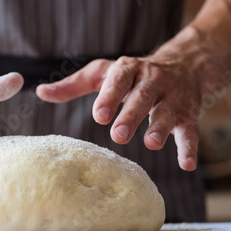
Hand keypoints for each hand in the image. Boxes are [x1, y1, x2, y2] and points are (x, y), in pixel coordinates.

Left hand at [36, 53, 200, 170]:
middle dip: (131, 115)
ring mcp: (172, 97)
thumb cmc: (132, 74)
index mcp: (129, 69)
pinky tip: (186, 164)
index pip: (119, 79)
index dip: (110, 96)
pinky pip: (190, 130)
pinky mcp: (188, 114)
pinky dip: (189, 147)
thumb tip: (40, 92)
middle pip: (142, 96)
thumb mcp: (103, 73)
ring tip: (150, 144)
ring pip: (167, 112)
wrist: (185, 65)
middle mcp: (152, 80)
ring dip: (160, 128)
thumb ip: (73, 85)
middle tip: (118, 135)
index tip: (98, 114)